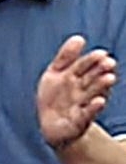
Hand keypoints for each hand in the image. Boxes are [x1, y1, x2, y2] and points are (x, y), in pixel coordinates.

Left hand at [36, 34, 120, 151]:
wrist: (54, 126)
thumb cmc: (55, 96)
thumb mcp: (55, 73)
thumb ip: (66, 56)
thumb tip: (80, 38)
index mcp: (75, 77)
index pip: (84, 66)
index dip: (92, 60)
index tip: (102, 53)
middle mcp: (82, 90)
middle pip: (91, 78)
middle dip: (99, 71)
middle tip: (109, 62)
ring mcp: (82, 104)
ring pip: (92, 93)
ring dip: (101, 86)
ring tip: (109, 78)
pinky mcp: (81, 120)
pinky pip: (88, 113)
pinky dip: (93, 108)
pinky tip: (100, 101)